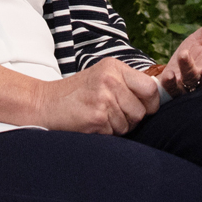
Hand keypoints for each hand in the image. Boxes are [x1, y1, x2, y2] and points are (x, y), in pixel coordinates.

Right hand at [32, 57, 160, 134]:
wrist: (44, 104)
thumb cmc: (76, 93)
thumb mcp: (102, 77)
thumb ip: (127, 83)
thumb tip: (157, 97)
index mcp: (114, 67)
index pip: (150, 88)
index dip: (151, 103)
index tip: (142, 107)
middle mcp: (110, 80)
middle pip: (141, 111)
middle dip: (131, 119)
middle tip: (111, 114)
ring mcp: (103, 99)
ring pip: (129, 125)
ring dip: (117, 127)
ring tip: (99, 117)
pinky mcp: (96, 118)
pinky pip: (115, 133)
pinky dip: (105, 133)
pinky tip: (91, 123)